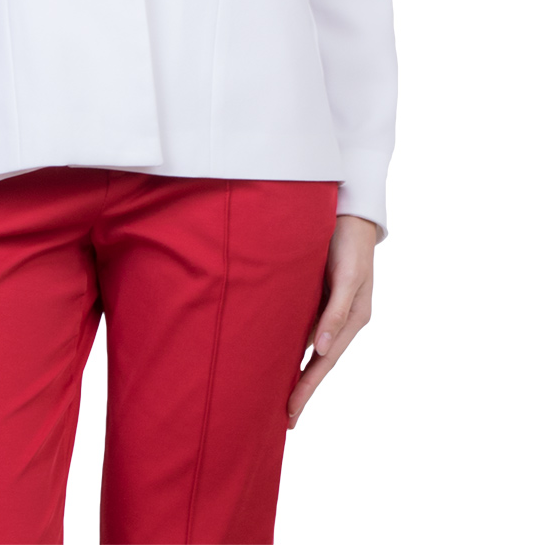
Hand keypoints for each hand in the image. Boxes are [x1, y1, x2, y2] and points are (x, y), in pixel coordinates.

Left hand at [287, 213, 376, 427]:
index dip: (307, 387)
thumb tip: (321, 350)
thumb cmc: (350, 243)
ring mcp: (329, 307)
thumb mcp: (348, 277)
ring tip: (276, 394)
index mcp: (354, 319)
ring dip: (295, 368)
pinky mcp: (316, 293)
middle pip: (318, 361)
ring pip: (309, 345)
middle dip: (301, 388)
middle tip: (283, 419)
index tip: (290, 412)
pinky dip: (291, 342)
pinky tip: (277, 352)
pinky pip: (302, 324)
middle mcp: (340, 318)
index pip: (325, 362)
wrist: (349, 211)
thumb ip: (336, 312)